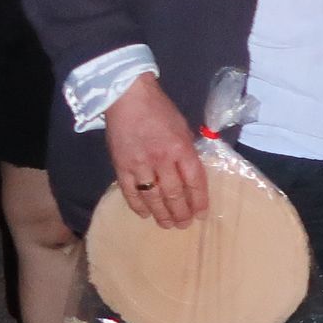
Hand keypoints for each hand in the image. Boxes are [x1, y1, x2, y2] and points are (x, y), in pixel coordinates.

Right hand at [105, 74, 209, 227]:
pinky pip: (130, 192)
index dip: (199, 200)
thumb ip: (187, 151)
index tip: (202, 214)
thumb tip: (192, 173)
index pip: (194, 181)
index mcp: (181, 148)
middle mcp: (161, 159)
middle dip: (181, 212)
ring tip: (168, 225)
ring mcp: (139, 164)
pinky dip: (137, 205)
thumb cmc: (160, 110)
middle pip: (173, 193)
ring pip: (152, 197)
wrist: (127, 97)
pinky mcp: (120, 166)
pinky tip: (145, 215)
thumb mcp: (183, 128)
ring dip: (161, 214)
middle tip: (185, 225)